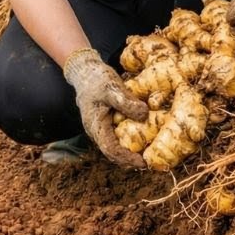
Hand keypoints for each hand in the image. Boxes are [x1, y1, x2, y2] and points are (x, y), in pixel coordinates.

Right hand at [62, 48, 148, 167]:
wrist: (85, 71)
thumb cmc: (97, 79)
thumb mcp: (112, 88)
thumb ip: (126, 102)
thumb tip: (144, 114)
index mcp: (96, 125)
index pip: (110, 149)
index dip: (126, 158)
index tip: (142, 162)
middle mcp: (96, 131)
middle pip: (113, 153)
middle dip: (130, 160)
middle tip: (150, 163)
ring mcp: (100, 128)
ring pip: (114, 146)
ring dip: (130, 152)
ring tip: (147, 154)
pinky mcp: (106, 122)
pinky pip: (116, 137)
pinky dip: (128, 141)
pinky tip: (142, 139)